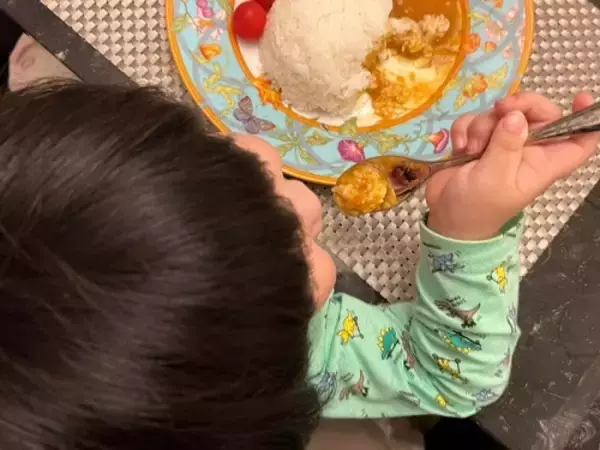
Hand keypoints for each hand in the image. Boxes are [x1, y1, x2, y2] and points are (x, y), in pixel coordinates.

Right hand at [425, 92, 599, 239]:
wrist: (448, 219)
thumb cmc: (477, 208)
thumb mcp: (493, 179)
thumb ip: (505, 146)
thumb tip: (516, 116)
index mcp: (542, 163)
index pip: (578, 141)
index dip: (584, 119)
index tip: (578, 98)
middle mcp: (526, 150)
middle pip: (537, 113)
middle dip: (519, 105)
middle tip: (500, 110)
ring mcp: (501, 144)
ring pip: (500, 114)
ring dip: (481, 125)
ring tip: (471, 150)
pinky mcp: (477, 141)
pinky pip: (474, 120)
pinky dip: (463, 129)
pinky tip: (459, 147)